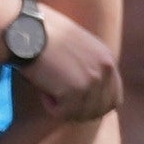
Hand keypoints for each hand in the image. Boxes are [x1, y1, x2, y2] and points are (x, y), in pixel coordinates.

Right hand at [3, 6, 118, 124]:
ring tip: (50, 87)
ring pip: (81, 114)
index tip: (76, 106)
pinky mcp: (76, 90)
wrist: (29, 28)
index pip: (114, 98)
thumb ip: (90, 68)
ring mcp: (93, 80)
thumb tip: (90, 98)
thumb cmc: (45, 36)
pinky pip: (63, 113)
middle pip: (101, 111)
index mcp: (108, 59)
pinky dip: (50, 105)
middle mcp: (106, 69)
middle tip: (60, 102)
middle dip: (80, 112)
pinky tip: (43, 88)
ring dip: (63, 107)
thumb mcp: (79, 48)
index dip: (95, 107)